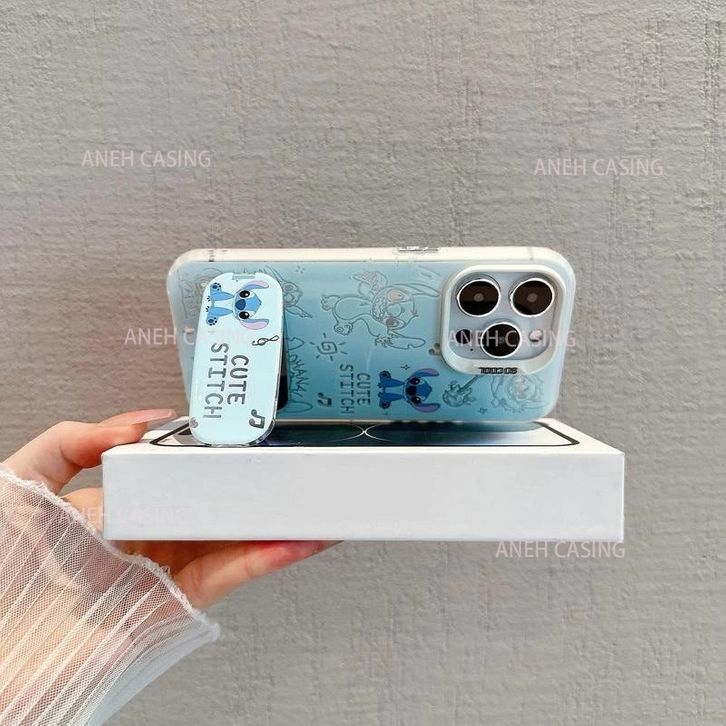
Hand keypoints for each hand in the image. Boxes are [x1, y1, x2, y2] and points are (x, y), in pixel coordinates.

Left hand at [3, 410, 335, 608]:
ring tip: (314, 502)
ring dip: (277, 523)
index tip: (242, 436)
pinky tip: (294, 540)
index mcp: (116, 508)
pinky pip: (228, 577)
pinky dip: (265, 559)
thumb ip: (72, 440)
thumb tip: (137, 424)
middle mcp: (146, 539)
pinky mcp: (172, 606)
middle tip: (296, 466)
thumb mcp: (22, 482)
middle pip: (214, 507)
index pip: (174, 475)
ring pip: (232, 541)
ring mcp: (163, 572)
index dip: (211, 456)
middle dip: (257, 488)